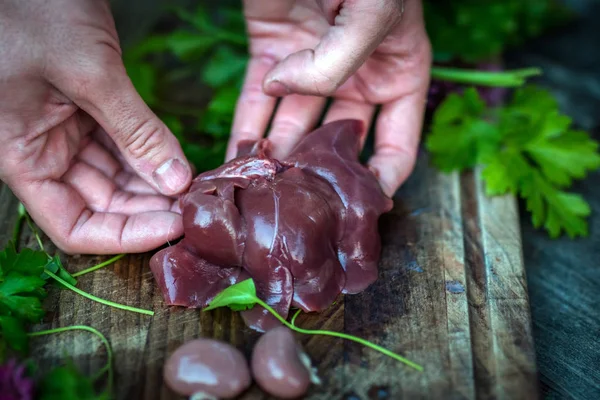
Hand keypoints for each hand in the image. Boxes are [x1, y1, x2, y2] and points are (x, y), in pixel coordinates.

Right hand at [0, 0, 191, 253]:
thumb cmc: (33, 11)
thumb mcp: (89, 72)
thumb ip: (135, 131)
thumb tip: (177, 181)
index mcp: (22, 158)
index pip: (74, 226)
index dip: (125, 236)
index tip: (173, 227)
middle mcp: (42, 154)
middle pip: (102, 206)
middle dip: (151, 209)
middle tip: (198, 206)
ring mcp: (63, 134)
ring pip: (117, 179)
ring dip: (156, 185)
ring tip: (197, 187)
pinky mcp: (83, 113)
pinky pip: (121, 147)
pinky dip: (151, 155)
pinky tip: (182, 162)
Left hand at [227, 0, 430, 195]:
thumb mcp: (371, 14)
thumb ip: (336, 63)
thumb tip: (286, 89)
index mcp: (397, 72)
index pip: (396, 145)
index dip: (381, 181)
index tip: (359, 211)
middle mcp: (357, 76)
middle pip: (338, 143)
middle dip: (317, 175)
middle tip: (297, 207)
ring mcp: (312, 67)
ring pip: (295, 126)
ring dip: (277, 157)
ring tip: (260, 192)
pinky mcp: (272, 50)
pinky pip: (259, 99)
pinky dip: (248, 127)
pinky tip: (236, 158)